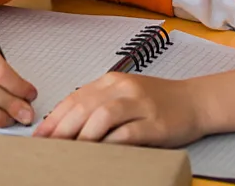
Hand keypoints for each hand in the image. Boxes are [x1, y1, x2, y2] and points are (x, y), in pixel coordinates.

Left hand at [34, 71, 203, 145]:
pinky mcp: (155, 123)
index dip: (54, 118)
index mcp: (110, 81)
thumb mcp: (123, 95)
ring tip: (71, 151)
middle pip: (84, 106)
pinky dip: (111, 143)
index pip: (75, 98)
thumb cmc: (156, 101)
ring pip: (103, 116)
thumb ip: (98, 104)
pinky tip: (100, 152)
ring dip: (83, 135)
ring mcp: (140, 104)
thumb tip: (65, 126)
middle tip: (50, 146)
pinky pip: (128, 132)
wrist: (195, 101)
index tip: (39, 135)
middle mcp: (123, 89)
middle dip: (62, 128)